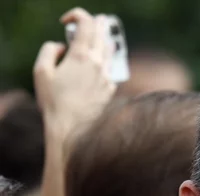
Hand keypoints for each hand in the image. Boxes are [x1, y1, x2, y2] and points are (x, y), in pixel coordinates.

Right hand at [33, 7, 116, 138]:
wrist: (71, 128)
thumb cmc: (53, 101)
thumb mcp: (41, 71)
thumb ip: (50, 50)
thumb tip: (63, 47)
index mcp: (81, 56)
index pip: (87, 23)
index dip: (77, 15)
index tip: (66, 22)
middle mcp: (98, 64)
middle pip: (102, 34)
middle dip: (96, 24)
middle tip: (94, 20)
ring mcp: (106, 77)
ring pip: (109, 51)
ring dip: (104, 40)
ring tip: (102, 35)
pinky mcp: (110, 89)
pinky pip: (109, 69)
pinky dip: (104, 61)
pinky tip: (101, 62)